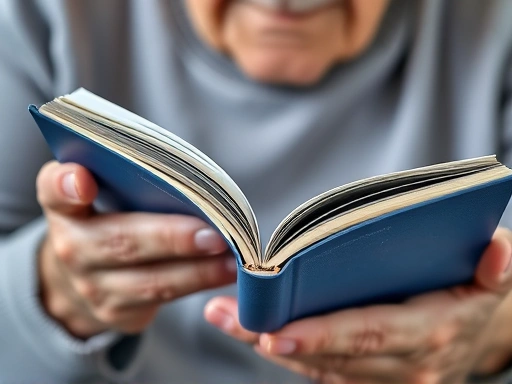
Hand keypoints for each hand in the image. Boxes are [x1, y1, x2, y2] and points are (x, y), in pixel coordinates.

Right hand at [37, 161, 236, 337]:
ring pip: (151, 281)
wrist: (81, 277)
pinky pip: (163, 301)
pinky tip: (225, 274)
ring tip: (233, 260)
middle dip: (171, 239)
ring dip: (197, 271)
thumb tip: (179, 170)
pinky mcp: (119, 313)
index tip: (83, 180)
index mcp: (66, 209)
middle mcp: (73, 250)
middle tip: (214, 234)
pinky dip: (198, 285)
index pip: (54, 191)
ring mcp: (95, 288)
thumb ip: (122, 175)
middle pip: (122, 242)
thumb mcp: (99, 195)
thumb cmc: (105, 220)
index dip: (66, 185)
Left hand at [205, 228, 511, 383]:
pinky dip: (287, 354)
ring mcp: (385, 380)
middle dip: (274, 339)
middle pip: (330, 355)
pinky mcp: (369, 381)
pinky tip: (251, 332)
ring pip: (317, 367)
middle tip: (228, 318)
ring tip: (225, 317)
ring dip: (267, 344)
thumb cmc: (476, 295)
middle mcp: (404, 367)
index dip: (323, 336)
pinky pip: (321, 371)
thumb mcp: (495, 278)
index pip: (368, 335)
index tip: (275, 334)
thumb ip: (497, 267)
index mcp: (429, 333)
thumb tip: (496, 249)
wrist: (481, 334)